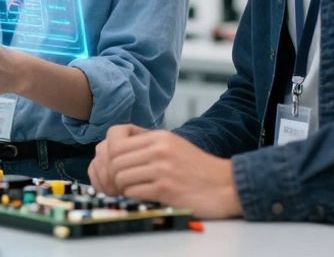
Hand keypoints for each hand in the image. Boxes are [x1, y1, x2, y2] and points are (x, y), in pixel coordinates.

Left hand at [89, 127, 241, 218]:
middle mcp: (159, 148)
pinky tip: (140, 197)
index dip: (106, 152)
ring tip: (129, 191)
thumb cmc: (199, 169)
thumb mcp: (173, 145)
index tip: (111, 163)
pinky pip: (132, 191)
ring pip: (119, 175)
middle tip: (115, 183)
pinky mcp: (166, 188)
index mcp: (158, 136)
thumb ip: (147, 144)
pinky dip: (131, 197)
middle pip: (113, 157)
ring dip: (120, 187)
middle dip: (109, 173)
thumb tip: (115, 148)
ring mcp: (162, 168)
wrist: (227, 185)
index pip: (115, 136)